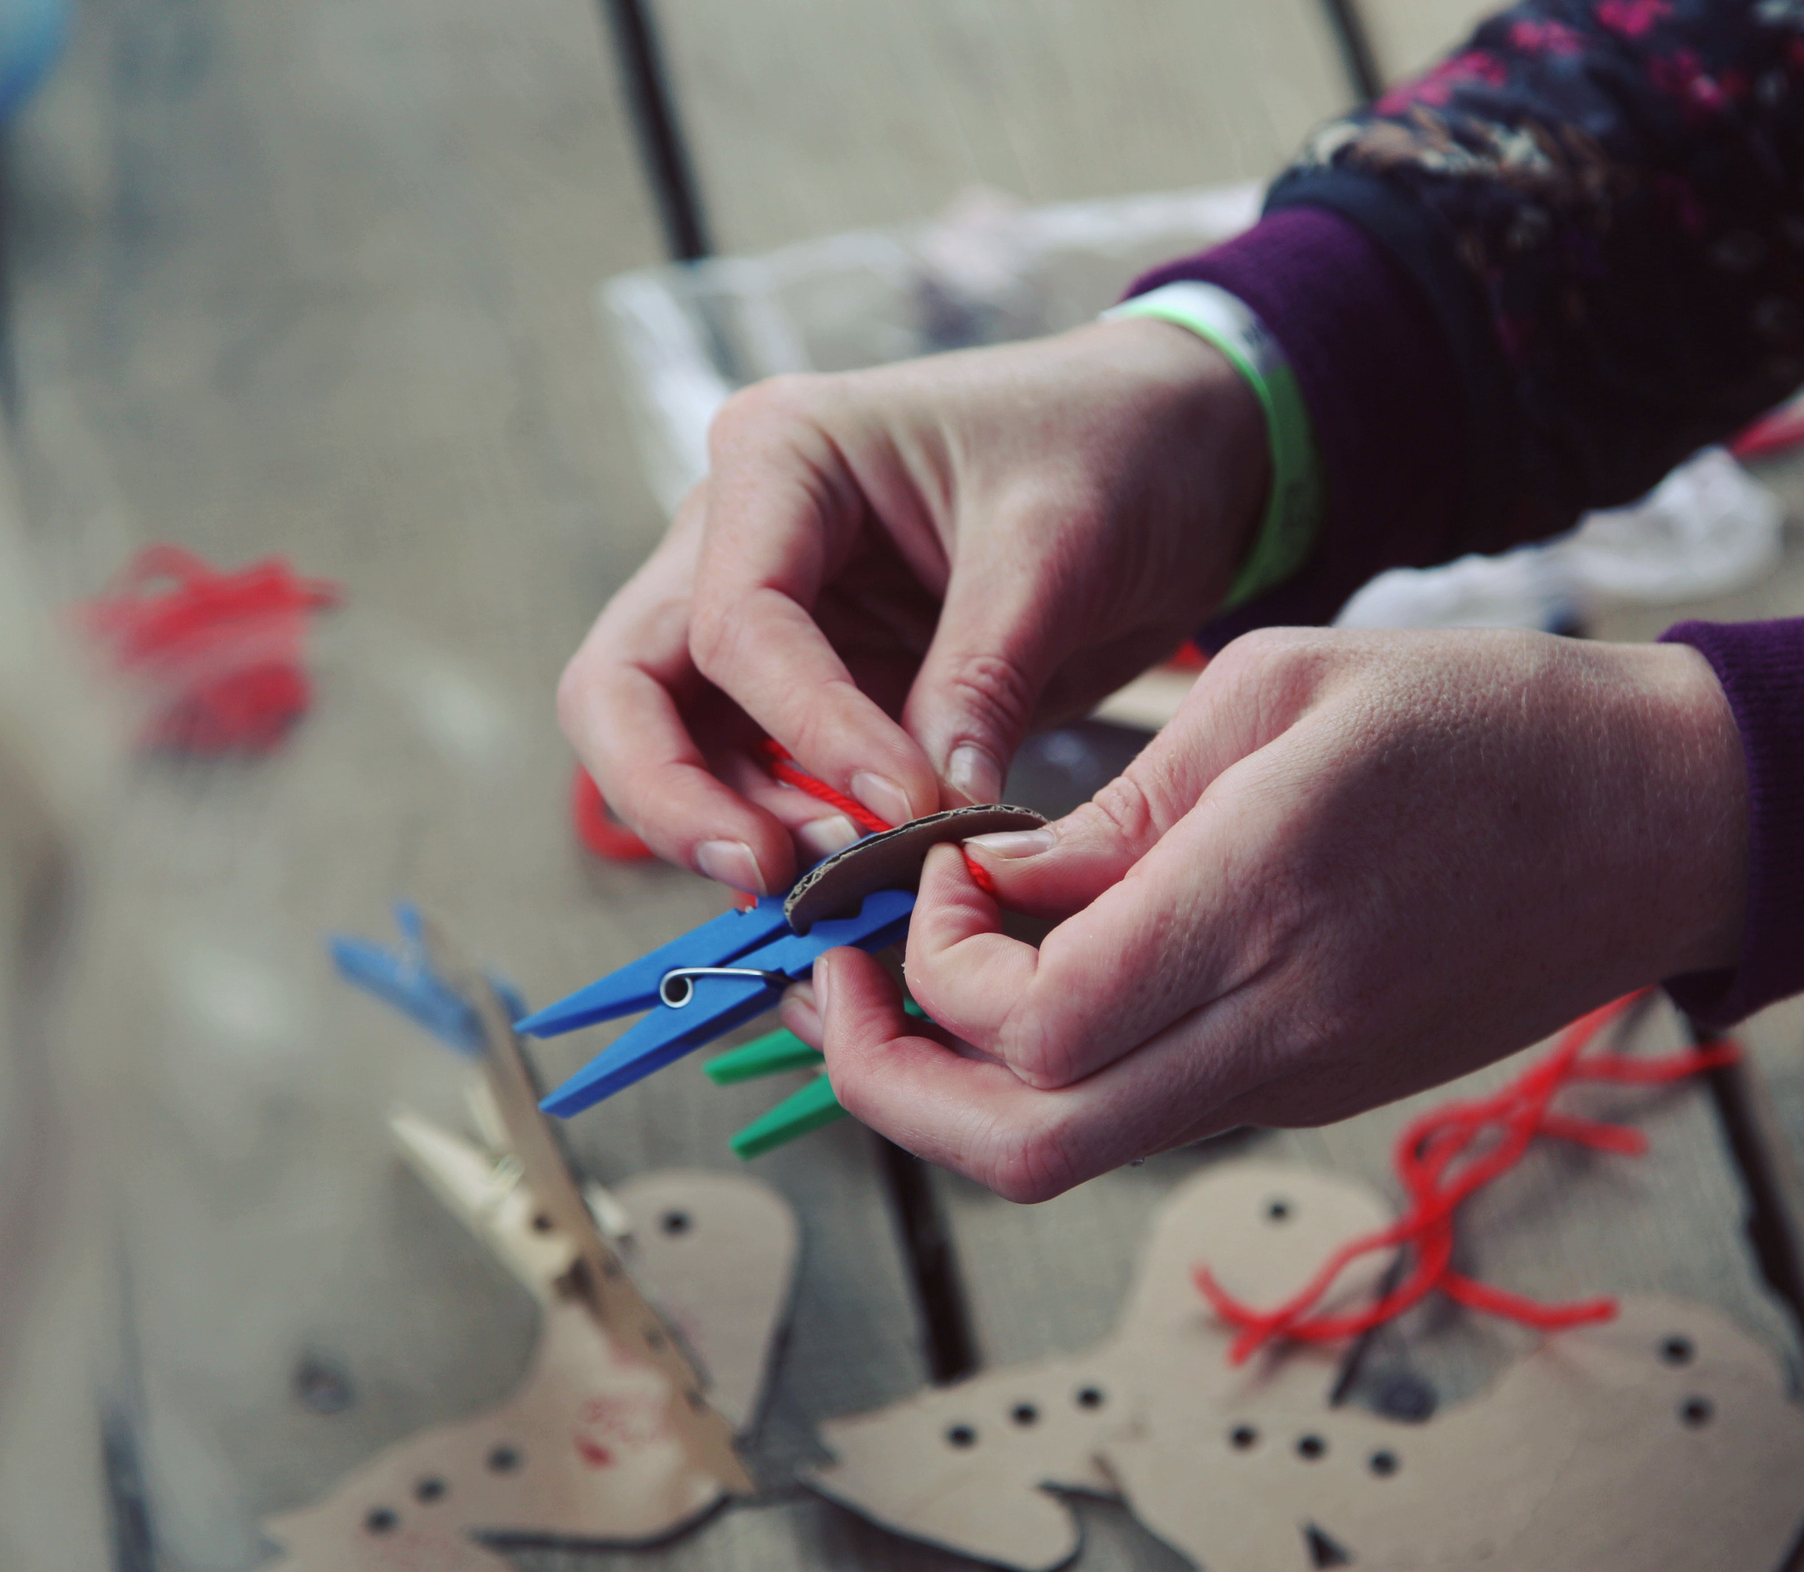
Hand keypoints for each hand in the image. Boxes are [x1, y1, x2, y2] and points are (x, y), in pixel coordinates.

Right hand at [556, 318, 1266, 895]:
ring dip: (727, 827)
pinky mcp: (811, 686)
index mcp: (782, 454)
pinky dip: (782, 831)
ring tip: (833, 889)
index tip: (905, 809)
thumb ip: (979, 681)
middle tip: (772, 879)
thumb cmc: (1114, 451)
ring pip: (664, 743)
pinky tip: (850, 881)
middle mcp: (737, 531)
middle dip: (675, 796)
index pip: (737, 623)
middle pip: (626, 687)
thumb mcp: (1057, 550)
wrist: (1178, 451)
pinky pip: (749, 773)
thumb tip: (924, 824)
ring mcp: (764, 614)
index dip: (809, 733)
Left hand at [784, 626, 1749, 1200]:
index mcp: (1265, 906)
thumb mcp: (1285, 688)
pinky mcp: (1313, 1089)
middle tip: (838, 990)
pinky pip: (1146, 1107)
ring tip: (913, 975)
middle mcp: (1276, 1029)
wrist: (1667, 818)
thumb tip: (996, 885)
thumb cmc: (1489, 717)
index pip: (1035, 1025)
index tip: (942, 870)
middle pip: (1022, 1147)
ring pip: (1074, 1150)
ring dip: (960, 1083)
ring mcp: (1297, 1080)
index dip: (942, 965)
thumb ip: (1124, 804)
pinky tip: (1044, 966)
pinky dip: (1057, 1062)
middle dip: (889, 1081)